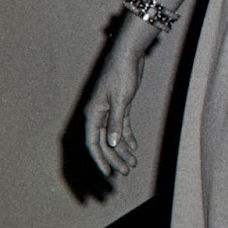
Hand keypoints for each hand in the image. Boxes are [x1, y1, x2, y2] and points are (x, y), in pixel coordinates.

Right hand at [84, 48, 144, 178]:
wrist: (128, 54)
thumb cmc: (122, 74)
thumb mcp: (121, 100)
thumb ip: (116, 122)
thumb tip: (111, 144)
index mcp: (93, 113)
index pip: (93, 142)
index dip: (100, 159)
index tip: (108, 174)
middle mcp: (98, 114)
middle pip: (104, 142)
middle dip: (115, 158)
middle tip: (127, 171)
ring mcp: (109, 110)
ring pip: (114, 135)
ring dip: (123, 150)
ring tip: (134, 163)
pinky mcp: (120, 105)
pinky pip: (121, 125)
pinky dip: (127, 136)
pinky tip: (134, 147)